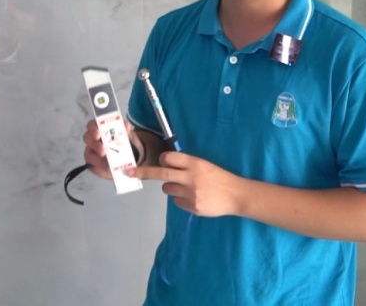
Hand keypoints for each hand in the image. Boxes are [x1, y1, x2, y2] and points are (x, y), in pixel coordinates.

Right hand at [82, 119, 142, 179]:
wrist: (131, 158)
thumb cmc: (127, 142)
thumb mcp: (129, 136)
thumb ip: (127, 131)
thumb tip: (126, 125)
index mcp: (100, 129)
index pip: (91, 125)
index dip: (93, 128)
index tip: (98, 133)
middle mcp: (93, 140)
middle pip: (87, 139)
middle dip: (94, 144)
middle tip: (103, 151)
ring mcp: (92, 153)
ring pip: (88, 154)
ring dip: (97, 159)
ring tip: (108, 164)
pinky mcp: (93, 165)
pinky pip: (92, 167)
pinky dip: (100, 168)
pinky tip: (108, 169)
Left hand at [130, 151, 245, 216]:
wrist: (236, 195)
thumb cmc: (220, 177)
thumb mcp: (205, 165)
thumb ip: (187, 165)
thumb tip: (167, 165)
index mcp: (195, 164)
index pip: (169, 158)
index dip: (163, 160)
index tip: (160, 162)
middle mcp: (191, 177)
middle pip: (161, 174)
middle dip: (143, 172)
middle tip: (129, 172)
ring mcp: (191, 194)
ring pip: (167, 189)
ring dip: (172, 187)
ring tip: (188, 188)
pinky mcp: (192, 207)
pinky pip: (177, 202)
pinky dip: (182, 199)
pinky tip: (195, 198)